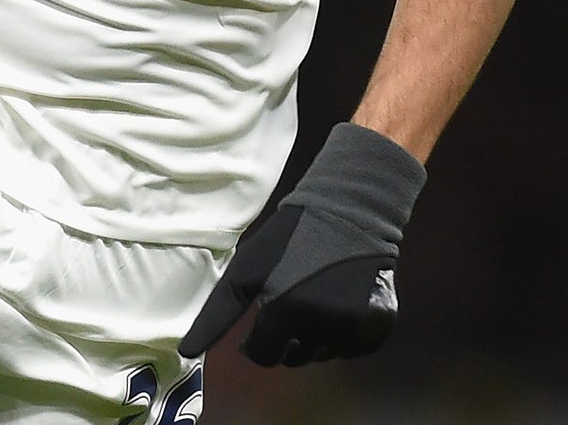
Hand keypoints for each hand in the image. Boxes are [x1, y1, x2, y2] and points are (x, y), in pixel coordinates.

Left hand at [179, 123, 426, 366]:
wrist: (349, 210)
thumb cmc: (289, 237)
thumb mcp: (245, 268)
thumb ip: (216, 313)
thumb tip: (186, 350)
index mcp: (284, 311)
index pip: (264, 356)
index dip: (255, 344)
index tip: (256, 328)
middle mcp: (321, 325)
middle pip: (295, 358)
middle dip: (285, 339)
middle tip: (287, 304)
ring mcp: (355, 326)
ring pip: (325, 354)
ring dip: (314, 337)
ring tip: (313, 297)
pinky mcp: (381, 323)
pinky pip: (356, 348)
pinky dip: (345, 334)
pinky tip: (340, 302)